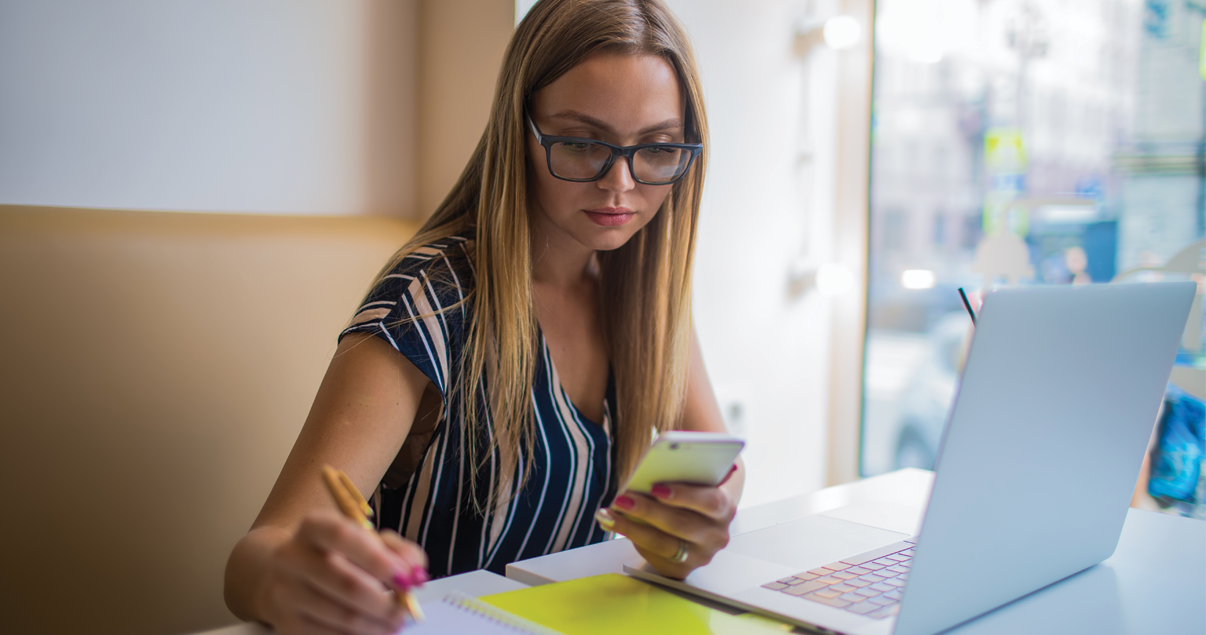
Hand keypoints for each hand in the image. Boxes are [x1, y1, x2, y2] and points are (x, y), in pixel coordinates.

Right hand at [257, 510, 427, 634]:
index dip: (377, 558)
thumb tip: (415, 575)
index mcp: (313, 527)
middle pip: (346, 583)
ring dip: (376, 624)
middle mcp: (292, 558)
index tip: (405, 579)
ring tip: (394, 624)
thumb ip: (398, 551)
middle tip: (406, 611)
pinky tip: (372, 631)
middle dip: (384, 602)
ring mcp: (286, 593)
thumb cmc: (338, 555)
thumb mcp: (367, 541)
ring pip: (341, 615)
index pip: (342, 536)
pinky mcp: (286, 624)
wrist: (284, 575)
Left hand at [596, 467, 737, 579]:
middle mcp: (716, 535)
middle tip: (623, 499)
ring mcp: (701, 555)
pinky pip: (655, 557)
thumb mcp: (696, 471)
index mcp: (725, 507)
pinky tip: (615, 525)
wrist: (703, 513)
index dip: (683, 495)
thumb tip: (658, 460)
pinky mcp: (683, 568)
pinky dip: (634, 540)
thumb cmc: (694, 486)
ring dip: (632, 528)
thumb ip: (685, 464)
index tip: (655, 488)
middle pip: (681, 525)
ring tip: (610, 514)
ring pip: (664, 544)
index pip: (710, 502)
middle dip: (648, 511)